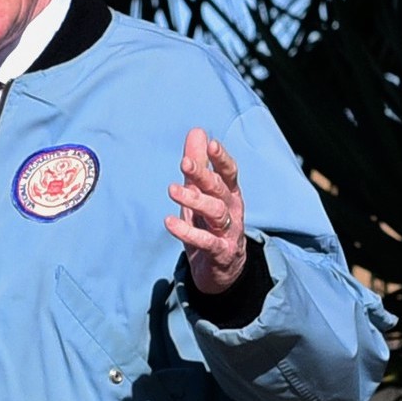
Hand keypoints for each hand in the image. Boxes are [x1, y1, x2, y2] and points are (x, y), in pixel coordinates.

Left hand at [166, 128, 247, 294]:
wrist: (222, 270)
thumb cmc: (210, 225)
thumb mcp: (202, 193)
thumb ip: (199, 164)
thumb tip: (197, 131)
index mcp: (229, 194)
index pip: (229, 173)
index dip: (221, 159)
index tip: (210, 144)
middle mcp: (233, 210)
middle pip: (220, 190)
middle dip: (204, 176)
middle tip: (184, 163)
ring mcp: (229, 232)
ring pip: (216, 212)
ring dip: (194, 200)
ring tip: (172, 190)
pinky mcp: (220, 252)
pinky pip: (205, 241)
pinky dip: (187, 232)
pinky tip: (168, 222)